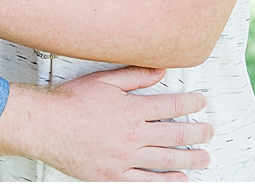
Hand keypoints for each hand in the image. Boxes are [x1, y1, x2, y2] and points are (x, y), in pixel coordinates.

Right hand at [0, 67, 213, 180]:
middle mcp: (132, 134)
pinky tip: (179, 182)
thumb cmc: (71, 102)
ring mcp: (123, 157)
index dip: (191, 103)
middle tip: (209, 132)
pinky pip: (144, 182)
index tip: (202, 103)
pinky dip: (165, 183)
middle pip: (174, 134)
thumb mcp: (105, 80)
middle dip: (197, 133)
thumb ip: (136, 76)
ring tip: (204, 158)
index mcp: (132, 108)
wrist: (45, 127)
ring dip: (188, 159)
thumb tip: (162, 71)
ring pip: (165, 160)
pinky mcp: (112, 175)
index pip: (172, 104)